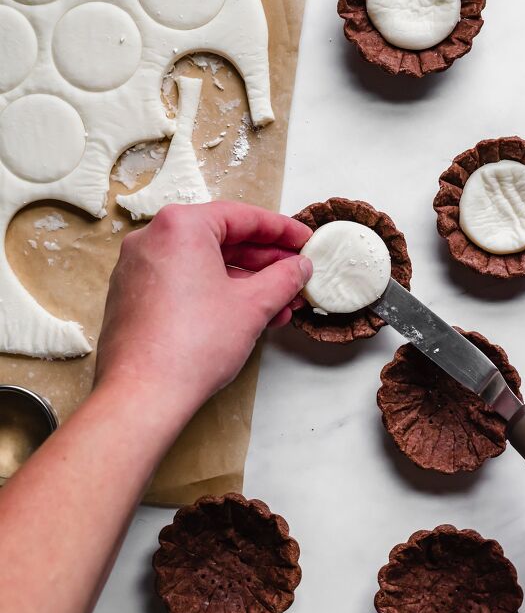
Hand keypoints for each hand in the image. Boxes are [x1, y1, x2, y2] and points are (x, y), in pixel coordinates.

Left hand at [95, 201, 311, 420]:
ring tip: (281, 304)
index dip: (281, 230)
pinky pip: (184, 283)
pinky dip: (217, 293)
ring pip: (205, 265)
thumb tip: (298, 268)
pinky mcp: (134, 296)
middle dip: (264, 262)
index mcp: (180, 226)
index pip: (242, 217)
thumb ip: (283, 278)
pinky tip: (247, 315)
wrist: (142, 395)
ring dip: (245, 283)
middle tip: (296, 273)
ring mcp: (139, 268)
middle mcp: (153, 238)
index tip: (303, 239)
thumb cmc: (191, 345)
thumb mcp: (253, 305)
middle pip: (222, 240)